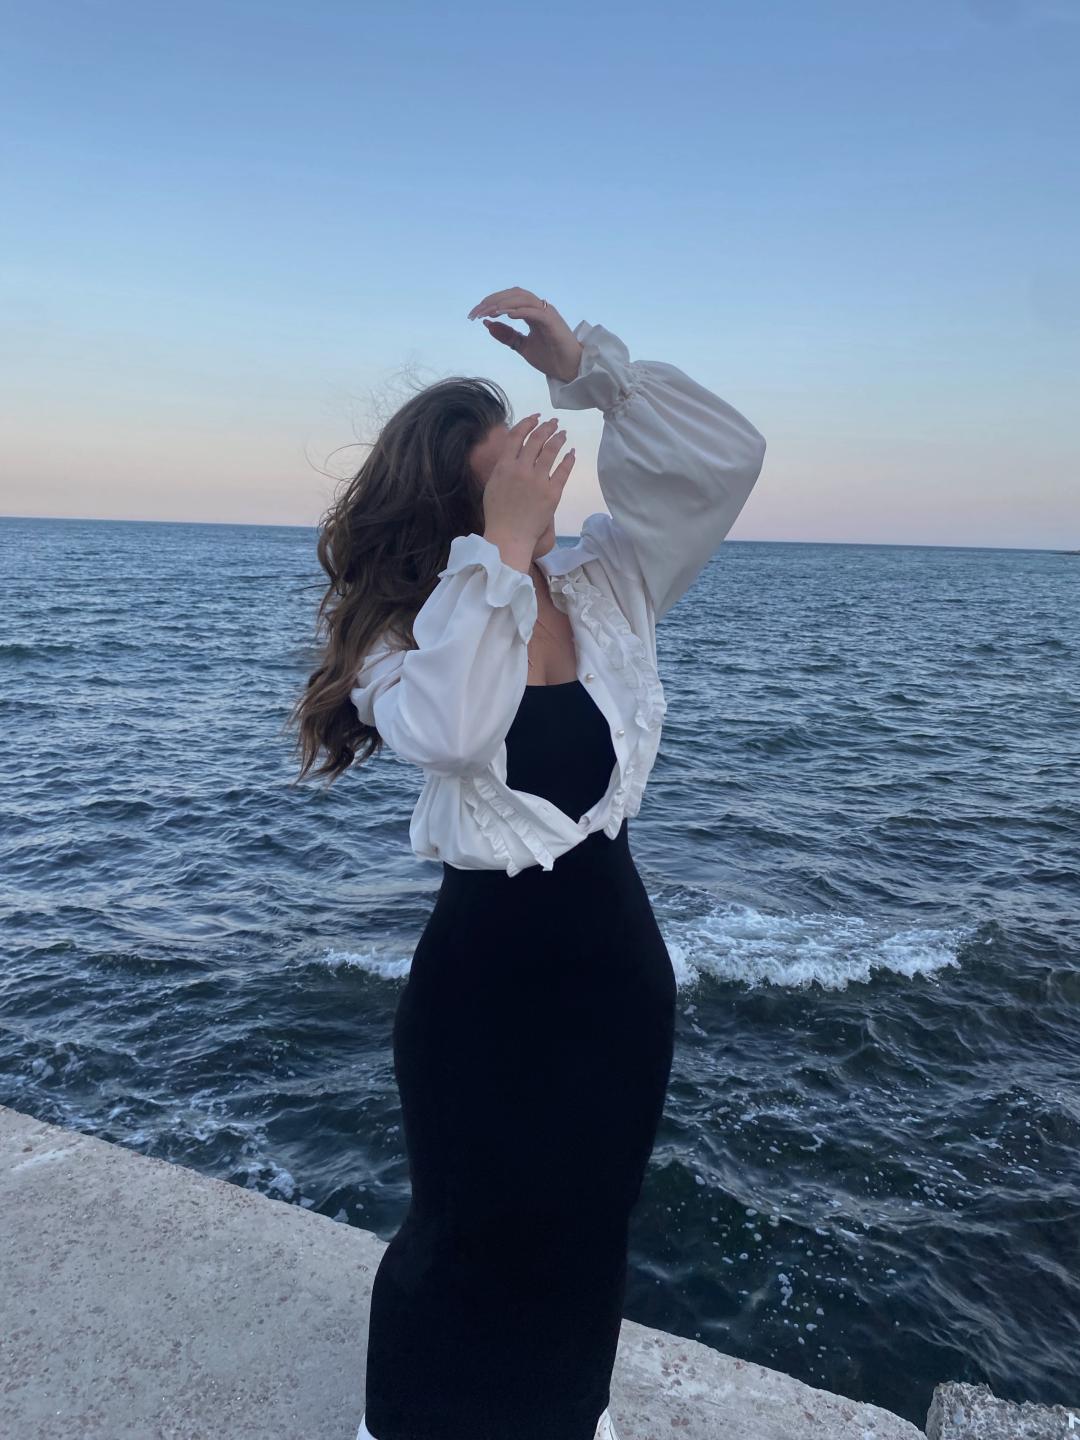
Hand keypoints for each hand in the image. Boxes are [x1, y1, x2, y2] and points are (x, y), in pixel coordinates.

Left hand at [467, 287, 583, 384]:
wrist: (570, 370)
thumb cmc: (550, 357)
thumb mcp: (522, 346)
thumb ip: (507, 335)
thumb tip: (487, 324)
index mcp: (532, 312)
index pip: (508, 299)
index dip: (490, 303)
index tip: (474, 314)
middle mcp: (539, 308)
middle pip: (513, 294)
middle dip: (492, 301)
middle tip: (476, 312)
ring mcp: (547, 314)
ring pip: (522, 299)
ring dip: (503, 304)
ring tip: (488, 312)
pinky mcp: (553, 323)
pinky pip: (535, 312)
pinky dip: (521, 311)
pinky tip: (507, 315)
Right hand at [482, 414, 575, 560]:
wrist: (509, 536)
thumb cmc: (497, 514)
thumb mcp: (493, 484)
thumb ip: (503, 466)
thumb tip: (513, 452)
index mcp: (504, 466)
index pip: (517, 436)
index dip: (528, 423)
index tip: (535, 418)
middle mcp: (522, 469)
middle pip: (536, 440)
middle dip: (546, 427)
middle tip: (553, 422)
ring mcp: (538, 480)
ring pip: (551, 451)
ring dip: (558, 438)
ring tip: (562, 433)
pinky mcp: (552, 492)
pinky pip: (563, 471)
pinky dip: (568, 459)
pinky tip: (571, 453)